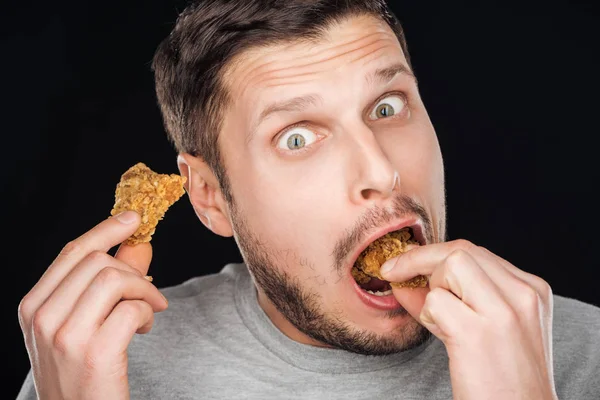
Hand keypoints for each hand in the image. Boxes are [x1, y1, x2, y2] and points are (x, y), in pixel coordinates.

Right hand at [18, 211, 168, 399]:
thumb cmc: (83, 372)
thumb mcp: (84, 323)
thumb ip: (110, 281)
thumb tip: (138, 242)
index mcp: (34, 306)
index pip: (72, 252)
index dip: (106, 230)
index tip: (133, 218)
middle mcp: (42, 318)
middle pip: (97, 262)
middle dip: (133, 271)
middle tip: (149, 291)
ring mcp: (65, 336)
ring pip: (114, 279)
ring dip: (143, 291)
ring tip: (150, 310)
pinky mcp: (94, 352)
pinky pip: (131, 308)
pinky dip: (147, 313)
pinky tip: (144, 329)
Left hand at [381, 239, 556, 399]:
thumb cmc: (501, 378)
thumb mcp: (487, 326)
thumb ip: (454, 295)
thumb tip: (405, 275)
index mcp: (531, 290)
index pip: (475, 252)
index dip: (433, 255)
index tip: (405, 263)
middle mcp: (523, 295)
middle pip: (460, 250)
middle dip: (420, 259)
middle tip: (395, 273)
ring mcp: (503, 312)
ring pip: (449, 265)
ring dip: (432, 289)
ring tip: (443, 321)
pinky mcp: (477, 333)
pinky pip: (435, 301)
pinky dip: (428, 315)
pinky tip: (443, 335)